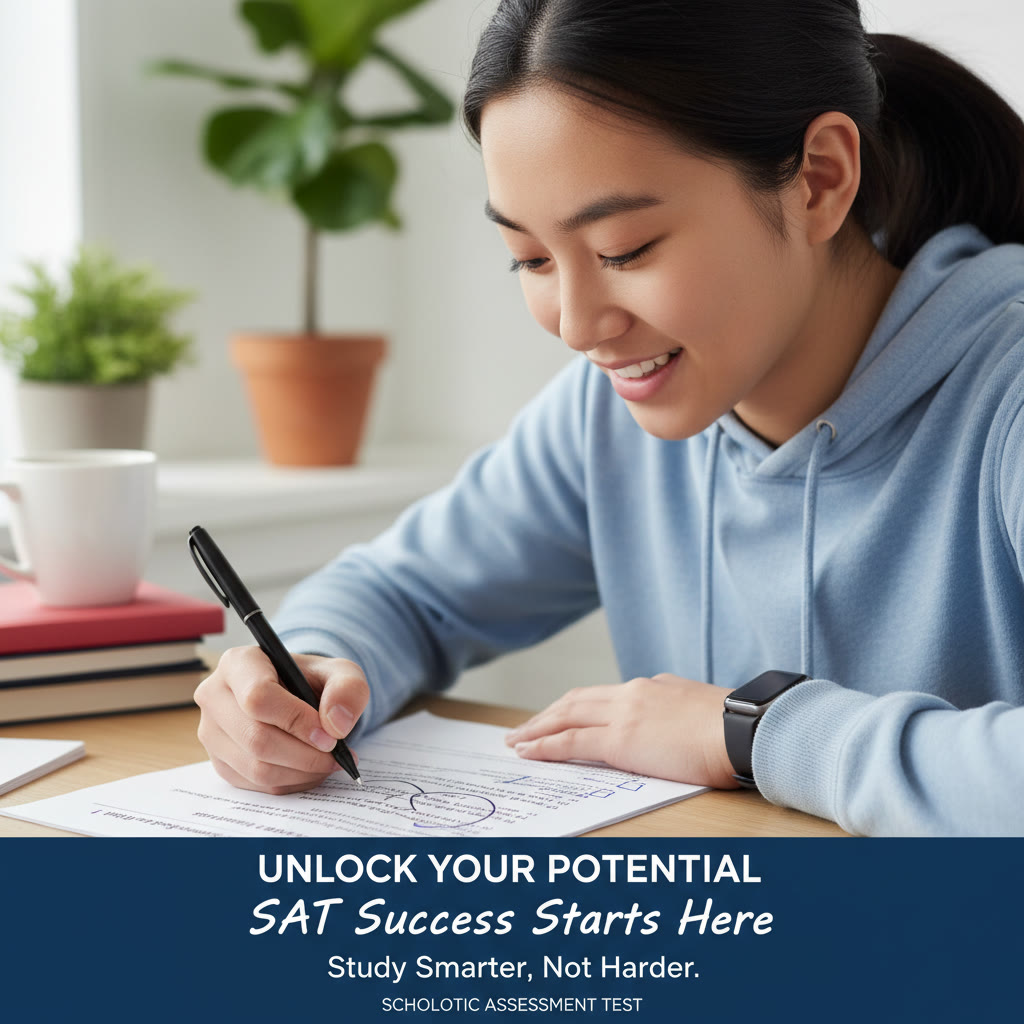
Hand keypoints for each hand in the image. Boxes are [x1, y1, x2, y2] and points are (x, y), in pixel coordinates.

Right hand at [194, 646, 368, 793]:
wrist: (299, 698)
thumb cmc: (314, 681)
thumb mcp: (341, 673)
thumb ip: (348, 689)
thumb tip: (336, 725)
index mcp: (239, 663)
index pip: (258, 696)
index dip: (296, 720)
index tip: (330, 736)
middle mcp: (215, 696)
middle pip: (256, 738)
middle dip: (305, 754)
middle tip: (336, 755)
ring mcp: (212, 732)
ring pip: (256, 767)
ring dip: (301, 772)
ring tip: (328, 762)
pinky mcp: (221, 762)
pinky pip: (256, 785)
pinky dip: (292, 783)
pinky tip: (311, 769)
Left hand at [505, 674, 739, 788]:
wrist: (746, 729)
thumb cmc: (738, 729)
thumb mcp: (704, 711)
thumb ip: (680, 713)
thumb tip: (673, 726)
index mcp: (655, 687)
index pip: (606, 695)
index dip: (578, 705)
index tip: (563, 715)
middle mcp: (634, 692)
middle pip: (577, 700)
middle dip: (548, 714)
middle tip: (525, 728)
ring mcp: (625, 714)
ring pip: (566, 715)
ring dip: (537, 728)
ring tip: (516, 740)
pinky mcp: (620, 740)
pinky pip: (571, 741)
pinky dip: (545, 745)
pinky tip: (528, 751)